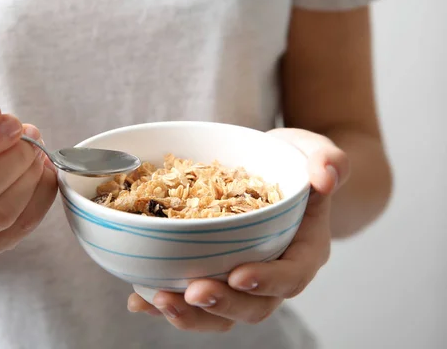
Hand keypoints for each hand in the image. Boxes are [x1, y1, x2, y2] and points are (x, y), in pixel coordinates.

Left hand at [127, 128, 349, 331]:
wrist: (271, 171)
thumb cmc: (292, 163)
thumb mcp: (312, 151)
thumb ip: (327, 159)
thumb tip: (326, 176)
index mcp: (303, 250)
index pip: (291, 275)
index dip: (268, 281)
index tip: (238, 275)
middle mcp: (273, 273)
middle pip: (253, 306)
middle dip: (223, 305)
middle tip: (192, 292)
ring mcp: (242, 279)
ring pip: (220, 314)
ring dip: (189, 315)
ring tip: (157, 301)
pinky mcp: (215, 276)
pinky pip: (193, 301)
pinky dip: (166, 303)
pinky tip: (139, 299)